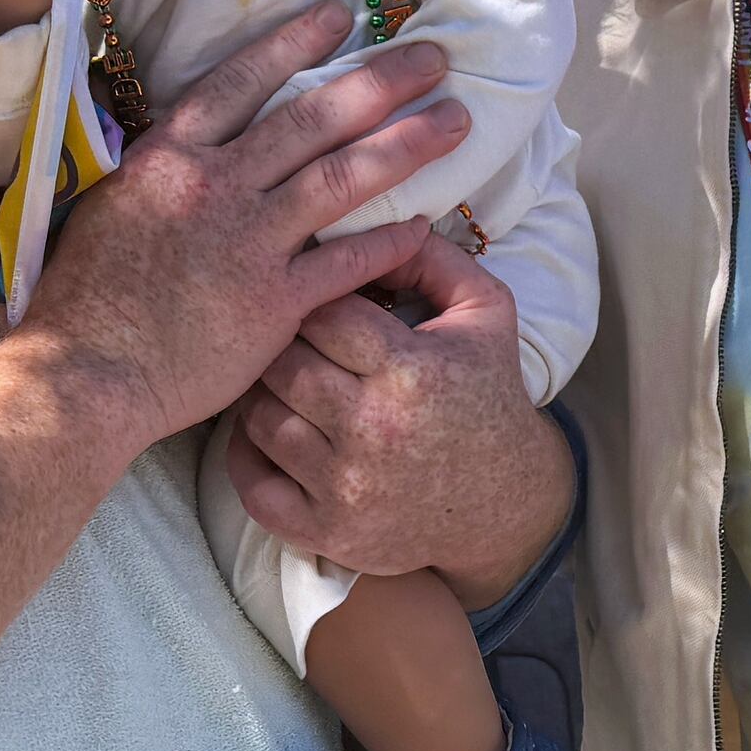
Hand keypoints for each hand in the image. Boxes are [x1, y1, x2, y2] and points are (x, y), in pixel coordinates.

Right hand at [24, 3, 466, 455]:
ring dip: (405, 146)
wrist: (82, 374)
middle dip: (380, 81)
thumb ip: (161, 171)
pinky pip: (344, 262)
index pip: (241, 81)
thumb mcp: (110, 206)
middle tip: (434, 59)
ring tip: (454, 122)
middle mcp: (214, 186)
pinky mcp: (272, 303)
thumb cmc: (85, 297)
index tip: (338, 15)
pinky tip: (426, 224)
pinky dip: (387, 240)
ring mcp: (247, 242)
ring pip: (341, 178)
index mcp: (168, 157)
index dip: (292, 43)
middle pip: (311, 118)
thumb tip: (195, 145)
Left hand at [224, 236, 572, 608]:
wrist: (504, 503)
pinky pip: (252, 484)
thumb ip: (434, 258)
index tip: (319, 296)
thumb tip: (378, 219)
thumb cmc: (487, 396)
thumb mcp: (486, 313)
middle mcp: (372, 430)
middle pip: (282, 361)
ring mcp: (343, 486)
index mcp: (410, 370)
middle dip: (282, 340)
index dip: (314, 294)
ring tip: (283, 378)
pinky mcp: (323, 530)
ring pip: (259, 416)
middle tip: (290, 334)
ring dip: (263, 392)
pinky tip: (267, 430)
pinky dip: (247, 454)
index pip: (322, 309)